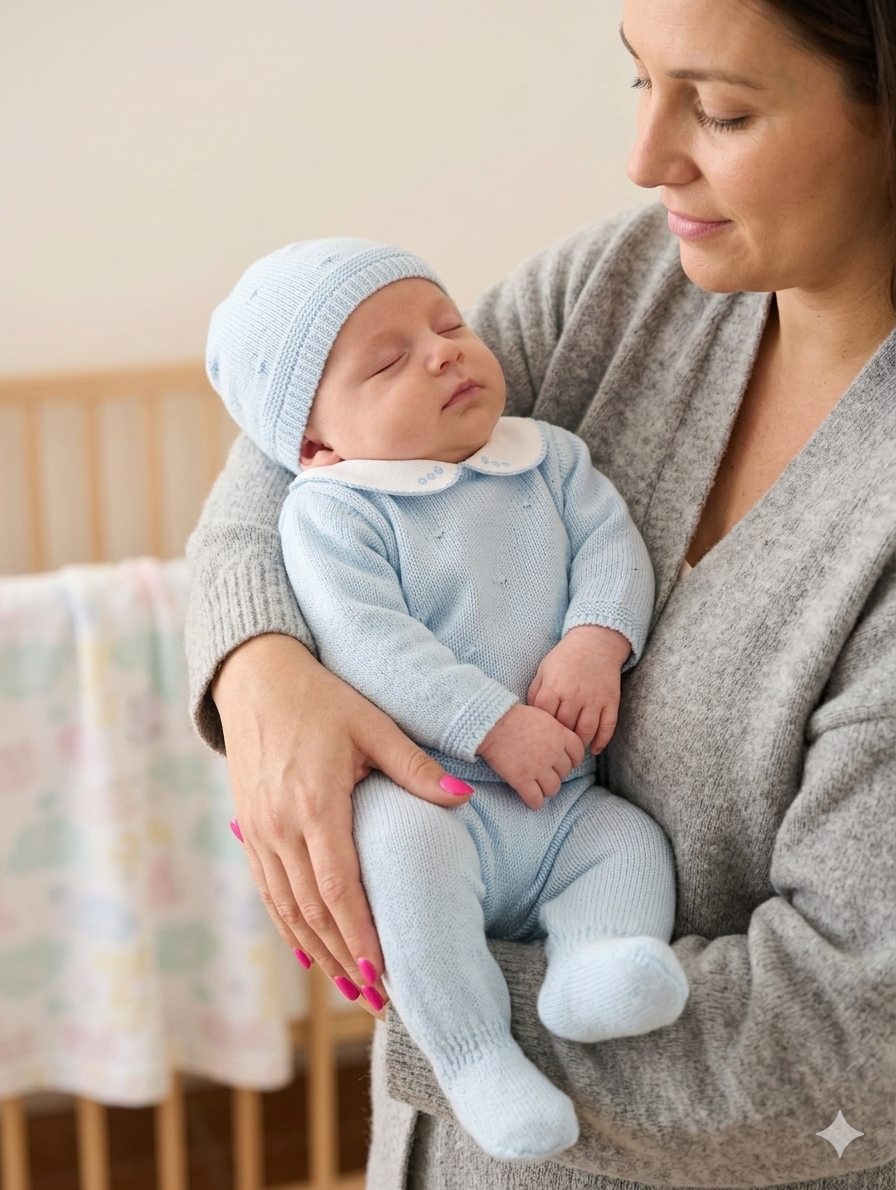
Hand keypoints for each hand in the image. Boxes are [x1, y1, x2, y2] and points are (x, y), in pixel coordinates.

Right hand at [212, 633, 472, 1013]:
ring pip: (288, 910)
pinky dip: (290, 928)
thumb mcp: (373, 724)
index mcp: (314, 804)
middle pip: (313, 912)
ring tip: (350, 991)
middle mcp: (280, 827)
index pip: (339, 887)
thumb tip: (463, 800)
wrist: (253, 677)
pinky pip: (269, 892)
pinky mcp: (249, 831)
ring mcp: (258, 832)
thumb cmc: (320, 698)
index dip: (361, 937)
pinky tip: (309, 953)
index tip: (384, 977)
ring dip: (318, 954)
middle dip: (346, 961)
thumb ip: (415, 768)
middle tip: (378, 1001)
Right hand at [477, 702, 583, 808]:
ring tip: (539, 787)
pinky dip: (535, 802)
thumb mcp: (542, 715)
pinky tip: (531, 799)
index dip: (573, 760)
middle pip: (565, 772)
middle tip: (545, 772)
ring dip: (547, 789)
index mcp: (560, 735)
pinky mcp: (522, 780)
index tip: (565, 762)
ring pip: (553, 788)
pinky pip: (536, 799)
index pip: (577, 754)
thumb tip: (558, 741)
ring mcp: (538, 768)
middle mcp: (553, 753)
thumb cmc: (514, 716)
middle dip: (557, 774)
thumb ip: (554, 729)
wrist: (492, 723)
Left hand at [527, 625, 630, 754]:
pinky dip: (601, 741)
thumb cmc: (565, 657)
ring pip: (586, 731)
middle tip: (556, 748)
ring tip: (573, 750)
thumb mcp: (544, 669)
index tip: (540, 734)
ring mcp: (594, 699)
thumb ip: (535, 691)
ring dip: (579, 743)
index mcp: (554, 686)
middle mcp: (574, 695)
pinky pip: (608, 726)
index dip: (541, 728)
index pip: (544, 716)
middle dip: (559, 739)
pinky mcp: (610, 701)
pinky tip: (594, 749)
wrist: (596, 642)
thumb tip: (528, 714)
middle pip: (564, 727)